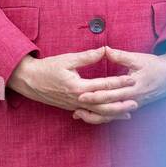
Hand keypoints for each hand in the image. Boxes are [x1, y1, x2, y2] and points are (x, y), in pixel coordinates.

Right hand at [7, 47, 137, 122]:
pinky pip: (90, 114)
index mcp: (77, 86)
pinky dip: (102, 116)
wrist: (29, 80)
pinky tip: (111, 116)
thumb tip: (104, 50)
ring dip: (114, 113)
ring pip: (98, 113)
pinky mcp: (72, 108)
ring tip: (129, 113)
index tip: (132, 79)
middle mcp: (77, 99)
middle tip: (136, 101)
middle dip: (121, 103)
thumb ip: (87, 56)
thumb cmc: (47, 68)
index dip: (119, 82)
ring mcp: (74, 106)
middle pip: (104, 104)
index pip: (103, 85)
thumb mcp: (67, 59)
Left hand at [72, 46, 165, 122]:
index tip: (80, 93)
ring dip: (95, 116)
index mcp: (133, 87)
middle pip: (108, 106)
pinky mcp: (131, 107)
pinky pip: (115, 115)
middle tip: (75, 105)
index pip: (111, 93)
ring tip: (78, 114)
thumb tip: (105, 49)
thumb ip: (120, 56)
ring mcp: (132, 105)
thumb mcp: (137, 58)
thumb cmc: (154, 65)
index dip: (95, 93)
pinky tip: (90, 116)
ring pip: (111, 115)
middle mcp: (132, 99)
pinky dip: (103, 117)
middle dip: (91, 106)